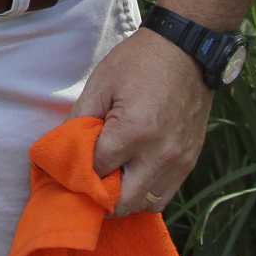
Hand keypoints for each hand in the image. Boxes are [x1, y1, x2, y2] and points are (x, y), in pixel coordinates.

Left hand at [71, 29, 214, 215]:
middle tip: (87, 185)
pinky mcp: (191, 161)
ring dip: (126, 201)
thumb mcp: (101, 84)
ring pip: (148, 204)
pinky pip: (166, 193)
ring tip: (111, 182)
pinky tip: (133, 177)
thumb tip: (64, 147)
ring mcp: (179, 161)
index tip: (68, 169)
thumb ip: (81, 119)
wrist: (186, 51)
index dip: (80, 172)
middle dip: (101, 199)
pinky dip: (147, 193)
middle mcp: (159, 154)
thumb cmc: (138, 62)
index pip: (98, 171)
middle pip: (124, 202)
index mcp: (133, 132)